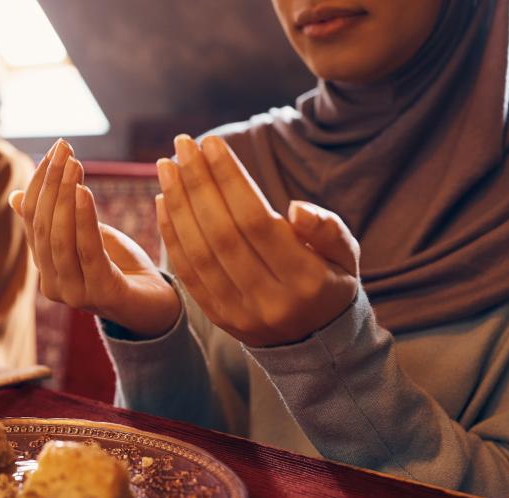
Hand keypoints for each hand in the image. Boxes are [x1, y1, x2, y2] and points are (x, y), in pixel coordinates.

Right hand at [9, 139, 180, 337]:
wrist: (158, 305)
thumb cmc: (122, 267)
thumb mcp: (86, 236)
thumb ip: (56, 220)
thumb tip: (16, 197)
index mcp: (45, 268)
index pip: (32, 219)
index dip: (40, 182)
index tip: (55, 149)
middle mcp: (52, 285)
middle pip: (44, 227)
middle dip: (52, 183)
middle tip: (65, 149)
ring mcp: (74, 294)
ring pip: (60, 239)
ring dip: (65, 197)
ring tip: (75, 164)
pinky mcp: (101, 294)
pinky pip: (87, 251)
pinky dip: (84, 219)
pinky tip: (84, 192)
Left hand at [155, 134, 358, 346]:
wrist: (314, 343)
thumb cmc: (329, 281)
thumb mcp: (345, 255)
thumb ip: (327, 229)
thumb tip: (295, 208)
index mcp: (305, 280)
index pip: (257, 221)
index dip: (230, 180)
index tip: (211, 143)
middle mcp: (269, 299)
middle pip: (222, 234)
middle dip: (198, 184)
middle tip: (182, 145)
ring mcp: (239, 312)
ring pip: (199, 253)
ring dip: (178, 204)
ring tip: (167, 166)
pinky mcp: (217, 317)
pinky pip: (187, 273)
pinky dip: (172, 234)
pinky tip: (164, 200)